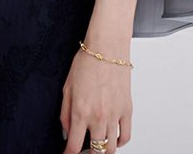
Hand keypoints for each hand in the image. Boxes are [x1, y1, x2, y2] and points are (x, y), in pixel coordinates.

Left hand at [60, 33, 132, 152]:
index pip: (74, 146)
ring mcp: (114, 115)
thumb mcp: (67, 87)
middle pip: (95, 151)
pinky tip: (112, 139)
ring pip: (111, 148)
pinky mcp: (127, 110)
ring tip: (96, 146)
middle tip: (83, 149)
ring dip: (103, 151)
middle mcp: (99, 116)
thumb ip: (65, 113)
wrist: (107, 47)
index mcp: (81, 111)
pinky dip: (119, 142)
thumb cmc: (86, 62)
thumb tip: (66, 132)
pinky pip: (126, 136)